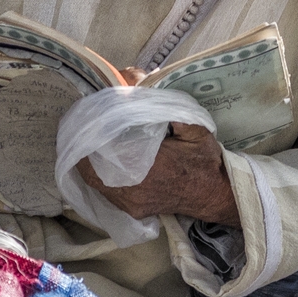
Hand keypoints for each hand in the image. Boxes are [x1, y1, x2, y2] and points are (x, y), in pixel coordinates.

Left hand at [80, 122, 239, 224]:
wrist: (214, 194)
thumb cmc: (204, 161)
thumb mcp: (195, 128)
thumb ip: (170, 109)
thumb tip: (141, 86)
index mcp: (149, 165)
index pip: (106, 152)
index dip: (91, 137)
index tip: (88, 120)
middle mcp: (135, 188)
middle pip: (92, 169)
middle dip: (85, 149)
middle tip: (83, 129)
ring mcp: (131, 202)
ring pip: (95, 182)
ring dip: (90, 163)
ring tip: (88, 143)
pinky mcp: (132, 209)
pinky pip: (105, 192)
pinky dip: (99, 175)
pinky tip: (101, 161)